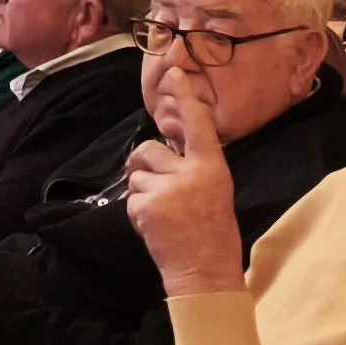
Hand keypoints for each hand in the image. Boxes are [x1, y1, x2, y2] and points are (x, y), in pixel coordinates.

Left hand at [120, 78, 245, 295]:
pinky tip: (156, 228)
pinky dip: (137, 213)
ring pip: (136, 175)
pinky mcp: (148, 206)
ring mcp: (168, 189)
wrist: (206, 272)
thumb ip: (193, 168)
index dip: (185, 96)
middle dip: (144, 168)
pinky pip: (131, 199)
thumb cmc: (212, 234)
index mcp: (212, 167)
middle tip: (158, 192)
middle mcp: (191, 172)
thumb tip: (166, 150)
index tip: (174, 71)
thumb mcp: (214, 192)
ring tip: (163, 215)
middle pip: (148, 150)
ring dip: (142, 194)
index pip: (199, 124)